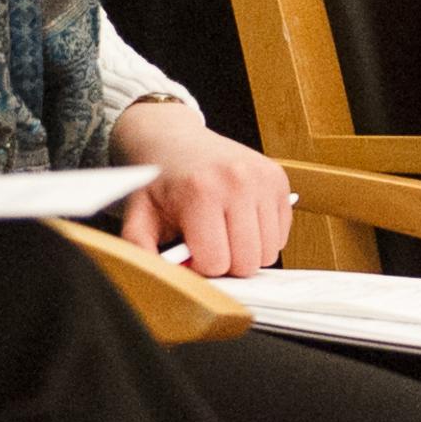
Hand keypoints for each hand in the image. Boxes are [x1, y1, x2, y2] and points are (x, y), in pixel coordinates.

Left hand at [109, 100, 291, 277]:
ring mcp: (262, 178)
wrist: (173, 139)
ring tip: (223, 230)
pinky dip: (262, 236)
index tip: (189, 250)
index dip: (199, 266)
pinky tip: (239, 218)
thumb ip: (142, 252)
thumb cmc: (159, 182)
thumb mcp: (139, 216)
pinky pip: (281, 234)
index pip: (216, 263)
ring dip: (246, 251)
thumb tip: (157, 282)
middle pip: (247, 262)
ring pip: (268, 252)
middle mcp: (236, 181)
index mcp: (200, 192)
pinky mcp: (278, 179)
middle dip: (225, 262)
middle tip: (208, 242)